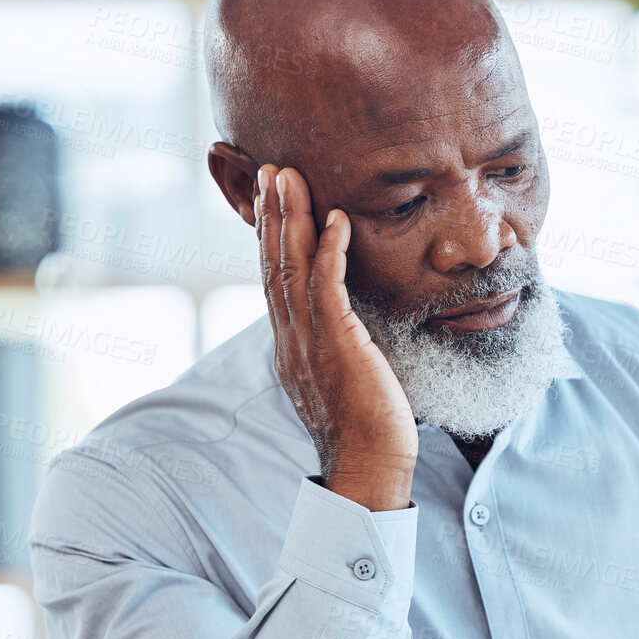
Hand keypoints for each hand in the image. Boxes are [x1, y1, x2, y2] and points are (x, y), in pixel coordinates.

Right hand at [257, 164, 417, 511]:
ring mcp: (309, 342)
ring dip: (292, 219)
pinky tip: (337, 219)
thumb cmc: (366, 430)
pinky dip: (330, 251)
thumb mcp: (341, 380)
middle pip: (274, 266)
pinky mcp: (336, 344)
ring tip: (289, 177)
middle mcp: (291, 340)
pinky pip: (327, 289)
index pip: (274, 282)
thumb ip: (336, 349)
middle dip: (272, 216)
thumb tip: (343, 332)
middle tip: (270, 172)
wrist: (368, 466)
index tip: (269, 203)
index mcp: (290, 347)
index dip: (269, 240)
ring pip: (292, 268)